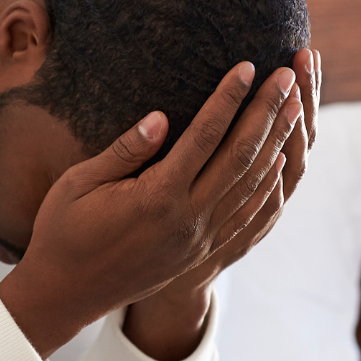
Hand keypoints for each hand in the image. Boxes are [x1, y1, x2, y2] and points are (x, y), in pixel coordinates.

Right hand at [0, 60, 304, 358]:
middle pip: (240, 157)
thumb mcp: (80, 183)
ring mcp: (197, 240)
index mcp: (155, 197)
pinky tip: (277, 162)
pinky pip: (243, 216)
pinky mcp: (200, 253)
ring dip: (276, 144)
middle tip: (289, 77)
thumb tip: (162, 118)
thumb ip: (125, 151)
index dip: (229, 98)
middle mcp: (186, 220)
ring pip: (250, 186)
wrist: (66, 294)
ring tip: (296, 108)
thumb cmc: (63, 232)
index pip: (204, 137)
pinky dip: (265, 185)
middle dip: (268, 113)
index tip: (248, 67)